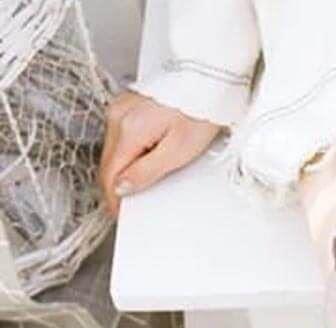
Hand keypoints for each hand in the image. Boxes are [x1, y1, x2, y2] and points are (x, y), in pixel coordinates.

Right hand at [99, 91, 221, 216]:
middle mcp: (117, 116)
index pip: (109, 173)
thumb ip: (145, 172)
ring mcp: (120, 108)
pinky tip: (141, 160)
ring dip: (122, 169)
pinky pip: (120, 136)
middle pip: (108, 162)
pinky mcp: (127, 106)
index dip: (113, 198)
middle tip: (128, 205)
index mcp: (127, 129)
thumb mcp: (176, 153)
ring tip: (138, 184)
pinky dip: (127, 152)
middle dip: (116, 185)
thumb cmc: (198, 114)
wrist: (206, 85)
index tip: (120, 213)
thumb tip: (121, 188)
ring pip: (112, 150)